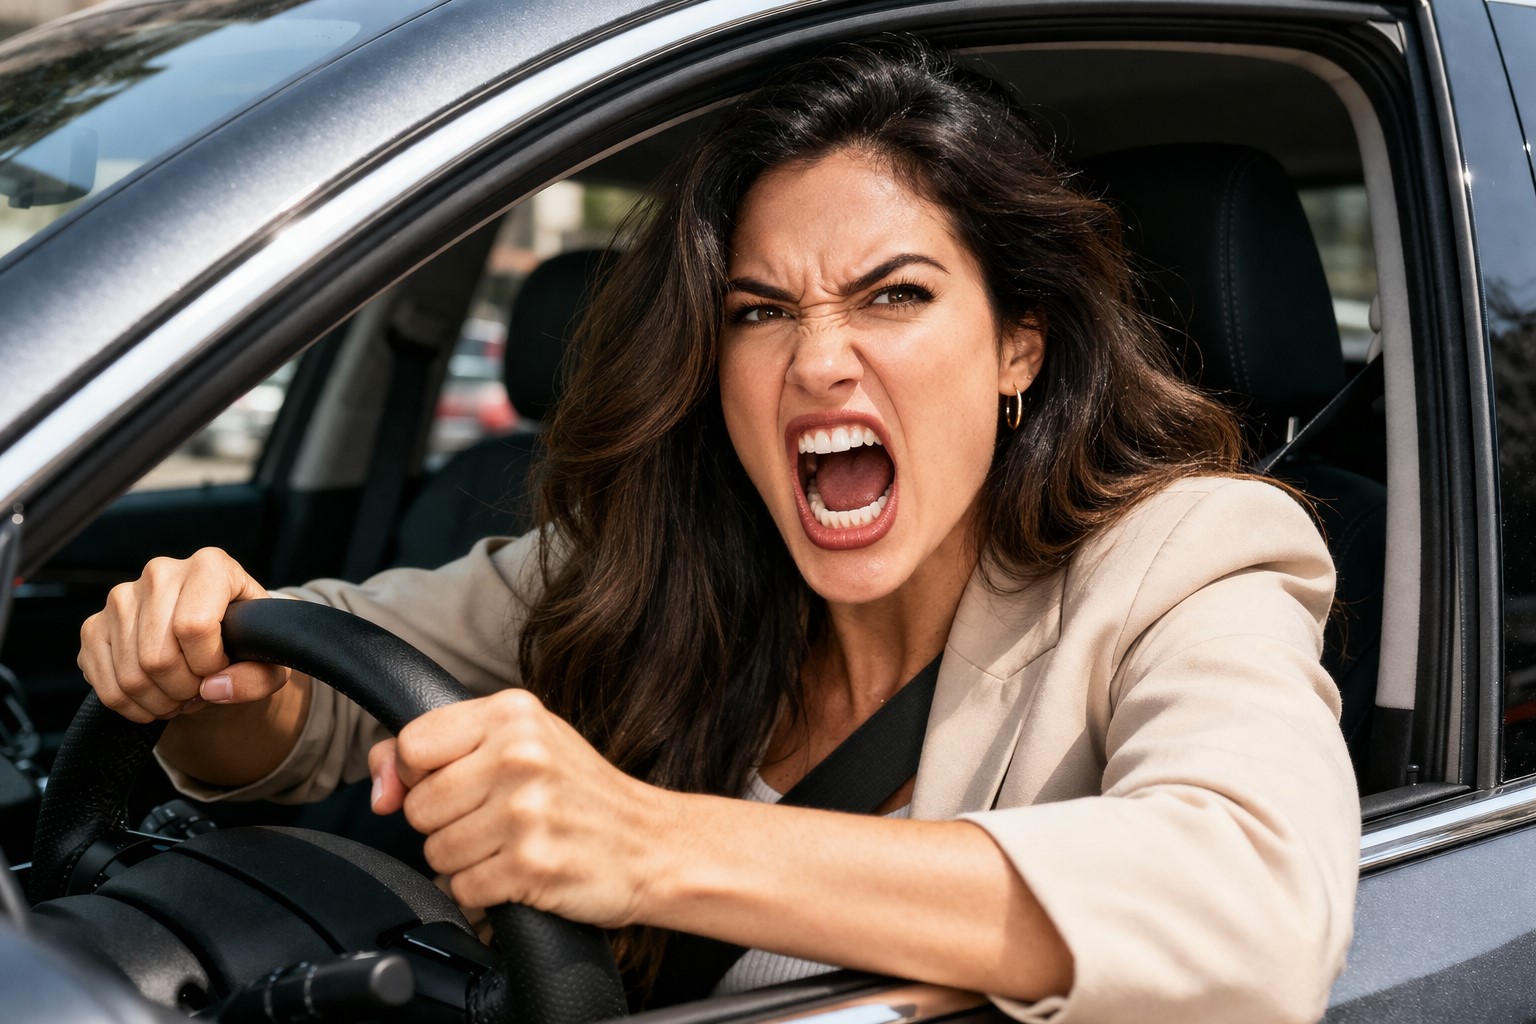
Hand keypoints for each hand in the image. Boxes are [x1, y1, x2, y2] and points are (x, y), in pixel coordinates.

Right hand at [77, 547, 289, 722]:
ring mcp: (121, 597)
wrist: (215, 636)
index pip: (194, 627)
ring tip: (181, 695)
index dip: (209, 664)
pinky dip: (131, 705)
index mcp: (210, 565)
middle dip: (184, 690)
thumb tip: (212, 689)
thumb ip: (258, 678)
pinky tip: (154, 698)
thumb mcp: (271, 659)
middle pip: (158, 656)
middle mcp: (160, 572)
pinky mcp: (94, 625)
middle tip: (200, 690)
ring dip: (160, 702)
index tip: (221, 666)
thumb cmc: (246, 641)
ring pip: (131, 675)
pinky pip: (104, 683)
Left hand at [368, 689, 671, 926]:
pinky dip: (483, 891)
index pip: (412, 744)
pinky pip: (462, 889)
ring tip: (510, 845)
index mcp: (514, 713)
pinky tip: (518, 872)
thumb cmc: (580, 793)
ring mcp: (526, 812)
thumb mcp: (521, 743)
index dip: (417, 775)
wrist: (652, 844)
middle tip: (494, 818)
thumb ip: (442, 747)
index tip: (447, 785)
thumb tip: (378, 786)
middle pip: (419, 805)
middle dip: (446, 822)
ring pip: (435, 851)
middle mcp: (519, 755)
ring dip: (464, 860)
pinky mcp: (531, 866)